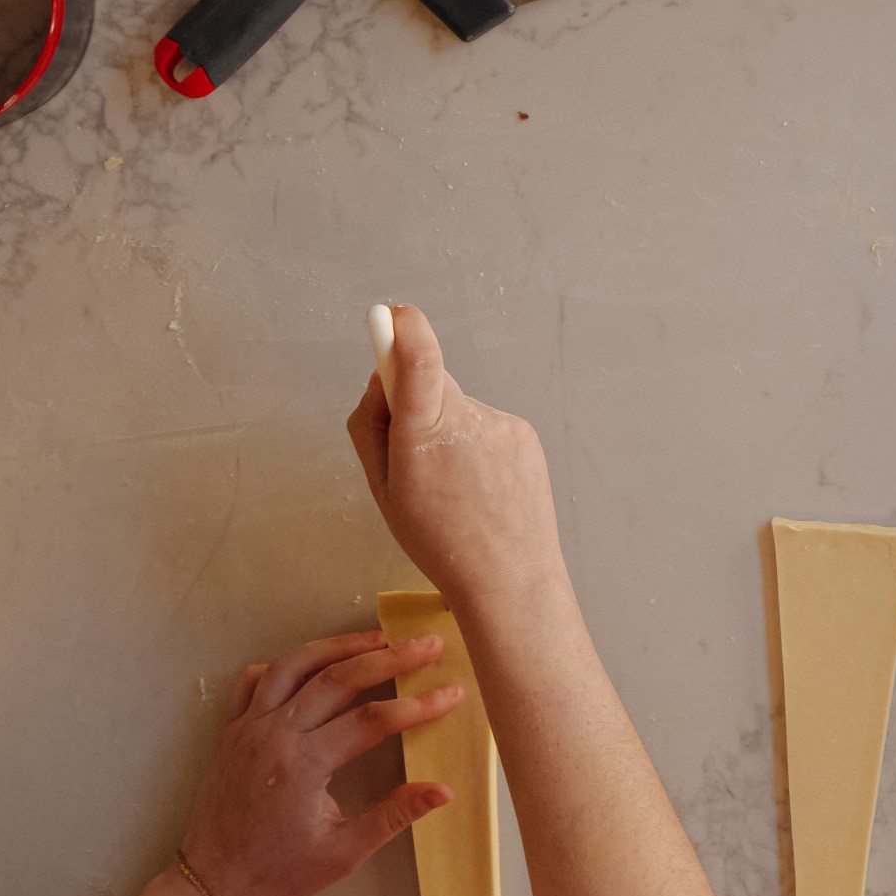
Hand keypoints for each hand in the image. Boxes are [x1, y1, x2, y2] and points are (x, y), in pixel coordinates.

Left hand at [177, 630, 458, 895]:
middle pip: (337, 678)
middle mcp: (273, 735)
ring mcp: (247, 727)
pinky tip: (311, 663)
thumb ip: (393, 815)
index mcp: (303, 765)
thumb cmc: (280, 872)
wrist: (214, 881)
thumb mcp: (343, 852)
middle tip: (426, 645)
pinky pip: (255, 680)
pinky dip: (285, 664)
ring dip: (337, 646)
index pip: (372, 720)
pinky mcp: (230, 730)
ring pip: (294, 665)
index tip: (452, 694)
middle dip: (388, 657)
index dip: (417, 705)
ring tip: (376, 638)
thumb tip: (442, 791)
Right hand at [349, 307, 566, 610]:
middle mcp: (468, 419)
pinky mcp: (525, 435)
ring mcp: (502, 425)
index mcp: (425, 432)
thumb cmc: (438, 541)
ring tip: (455, 489)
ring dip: (448, 434)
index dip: (403, 328)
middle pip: (431, 384)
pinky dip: (476, 449)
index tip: (390, 316)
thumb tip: (382, 378)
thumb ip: (370, 423)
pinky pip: (486, 427)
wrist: (509, 578)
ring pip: (459, 409)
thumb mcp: (380, 487)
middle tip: (412, 458)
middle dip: (414, 405)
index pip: (419, 357)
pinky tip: (480, 489)